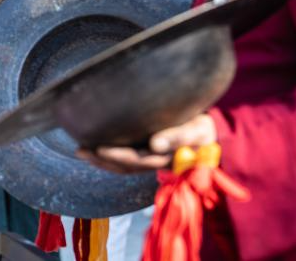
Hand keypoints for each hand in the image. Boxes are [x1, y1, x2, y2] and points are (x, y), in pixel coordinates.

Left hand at [76, 114, 216, 173]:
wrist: (214, 134)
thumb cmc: (204, 129)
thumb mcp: (197, 130)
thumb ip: (179, 136)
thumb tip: (155, 143)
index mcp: (167, 159)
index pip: (138, 160)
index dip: (118, 157)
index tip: (99, 149)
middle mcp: (157, 163)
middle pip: (126, 166)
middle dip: (102, 160)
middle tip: (80, 149)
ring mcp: (153, 161)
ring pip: (124, 166)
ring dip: (102, 161)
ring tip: (81, 151)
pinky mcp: (150, 155)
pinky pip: (127, 161)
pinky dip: (110, 158)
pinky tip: (95, 150)